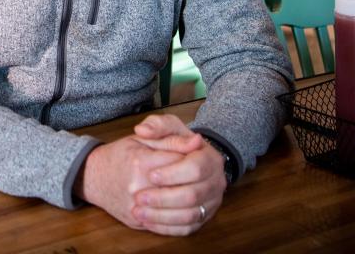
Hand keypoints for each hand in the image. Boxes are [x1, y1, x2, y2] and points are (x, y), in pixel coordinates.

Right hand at [75, 135, 185, 229]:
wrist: (94, 176)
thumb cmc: (120, 154)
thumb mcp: (144, 140)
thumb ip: (171, 140)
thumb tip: (197, 141)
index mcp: (140, 162)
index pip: (181, 163)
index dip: (192, 159)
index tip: (192, 157)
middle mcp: (137, 187)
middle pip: (183, 189)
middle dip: (194, 182)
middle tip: (195, 176)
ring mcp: (136, 208)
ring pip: (178, 212)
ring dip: (191, 203)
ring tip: (191, 190)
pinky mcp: (137, 222)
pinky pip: (167, 227)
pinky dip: (180, 219)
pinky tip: (183, 208)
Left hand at [129, 115, 227, 235]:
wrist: (184, 161)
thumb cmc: (173, 143)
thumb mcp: (167, 128)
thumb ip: (156, 125)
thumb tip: (143, 129)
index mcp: (210, 157)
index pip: (196, 168)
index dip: (173, 174)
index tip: (151, 175)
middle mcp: (216, 181)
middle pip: (193, 195)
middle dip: (163, 198)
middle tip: (139, 197)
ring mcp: (211, 201)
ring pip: (191, 215)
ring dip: (162, 216)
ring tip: (138, 212)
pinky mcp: (203, 217)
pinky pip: (188, 229)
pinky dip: (167, 228)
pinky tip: (148, 222)